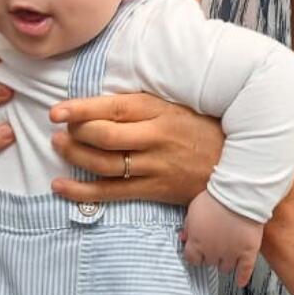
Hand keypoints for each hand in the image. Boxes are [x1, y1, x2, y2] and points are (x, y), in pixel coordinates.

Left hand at [47, 93, 223, 204]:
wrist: (236, 164)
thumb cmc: (200, 128)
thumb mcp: (174, 105)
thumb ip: (140, 104)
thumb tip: (98, 101)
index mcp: (158, 111)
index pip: (113, 108)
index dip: (81, 109)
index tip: (57, 111)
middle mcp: (155, 138)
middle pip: (104, 137)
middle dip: (74, 134)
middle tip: (58, 130)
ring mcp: (154, 167)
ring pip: (104, 164)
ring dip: (74, 156)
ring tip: (58, 147)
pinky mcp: (154, 190)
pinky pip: (111, 193)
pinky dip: (82, 191)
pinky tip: (60, 186)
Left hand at [182, 191, 262, 285]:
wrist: (239, 195)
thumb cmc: (215, 199)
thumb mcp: (193, 209)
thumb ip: (188, 226)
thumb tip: (183, 237)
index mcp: (197, 242)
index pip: (192, 259)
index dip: (195, 255)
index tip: (197, 253)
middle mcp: (213, 252)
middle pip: (209, 263)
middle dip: (211, 255)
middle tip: (215, 247)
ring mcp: (231, 253)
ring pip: (225, 267)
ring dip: (225, 262)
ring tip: (227, 256)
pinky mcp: (248, 252)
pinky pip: (245, 270)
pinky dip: (243, 277)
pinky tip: (240, 282)